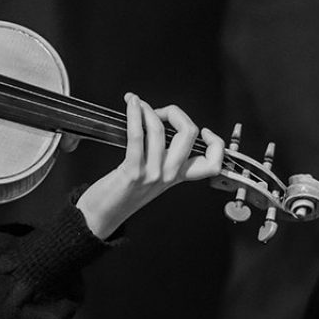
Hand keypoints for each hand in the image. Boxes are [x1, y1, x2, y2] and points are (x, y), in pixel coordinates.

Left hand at [75, 94, 224, 238]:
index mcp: (178, 175)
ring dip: (147, 109)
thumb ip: (164, 156)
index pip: (213, 163)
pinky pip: (137, 136)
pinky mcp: (133, 172)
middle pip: (189, 134)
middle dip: (175, 112)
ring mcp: (153, 175)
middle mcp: (169, 175)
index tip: (202, 130)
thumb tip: (163, 124)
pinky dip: (134, 115)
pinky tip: (132, 105)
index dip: (215, 142)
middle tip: (158, 111)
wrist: (102, 215)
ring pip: (160, 130)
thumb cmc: (123, 191)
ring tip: (137, 104)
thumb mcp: (153, 176)